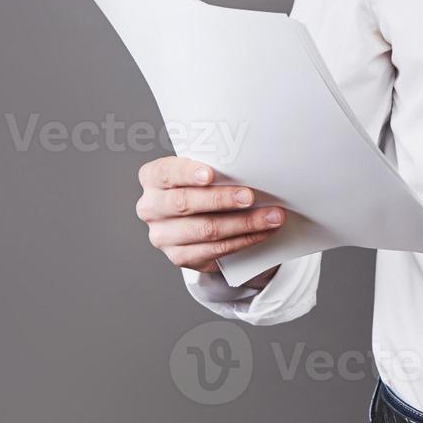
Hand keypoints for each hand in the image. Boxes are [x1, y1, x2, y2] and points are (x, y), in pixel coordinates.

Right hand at [135, 155, 285, 283]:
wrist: (198, 215)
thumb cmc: (203, 184)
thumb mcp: (201, 170)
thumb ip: (216, 167)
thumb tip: (252, 166)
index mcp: (153, 178)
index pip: (165, 172)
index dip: (187, 173)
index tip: (210, 174)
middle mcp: (151, 208)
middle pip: (185, 203)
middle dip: (221, 199)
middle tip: (250, 196)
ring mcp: (163, 236)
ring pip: (205, 230)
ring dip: (244, 223)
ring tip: (271, 216)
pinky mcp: (180, 256)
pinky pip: (216, 250)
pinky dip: (244, 240)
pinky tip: (263, 232)